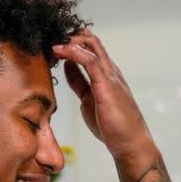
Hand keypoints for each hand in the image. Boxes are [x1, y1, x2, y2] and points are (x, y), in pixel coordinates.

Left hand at [52, 30, 152, 159]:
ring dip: (70, 42)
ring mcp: (110, 76)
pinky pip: (90, 61)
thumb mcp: (88, 99)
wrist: (129, 143)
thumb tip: (68, 69)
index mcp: (105, 74)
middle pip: (91, 41)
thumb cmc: (112, 126)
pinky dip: (74, 53)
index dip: (69, 45)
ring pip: (91, 46)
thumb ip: (79, 83)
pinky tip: (62, 52)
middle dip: (69, 38)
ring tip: (52, 45)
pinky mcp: (107, 85)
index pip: (88, 50)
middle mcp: (109, 71)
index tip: (51, 49)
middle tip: (50, 43)